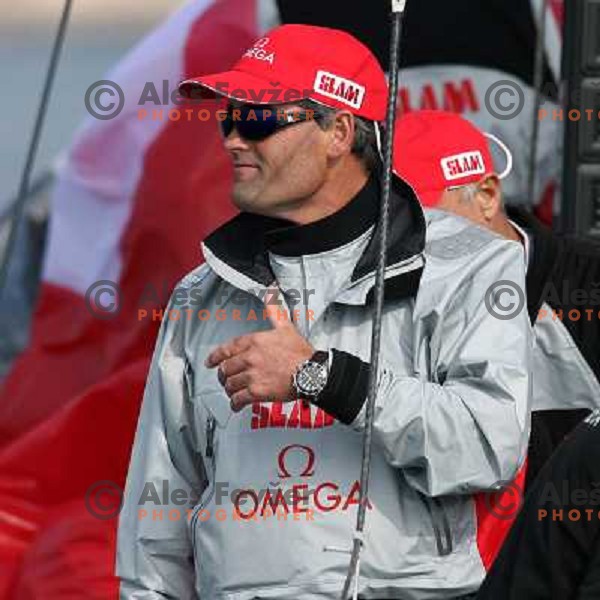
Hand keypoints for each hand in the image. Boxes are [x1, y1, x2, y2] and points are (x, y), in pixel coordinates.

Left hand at [204, 287, 313, 411]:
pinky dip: (235, 403)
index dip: (215, 357)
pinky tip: (237, 405)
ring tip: (233, 392)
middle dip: (224, 375)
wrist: (311, 373)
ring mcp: (252, 375)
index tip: (211, 362)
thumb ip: (274, 309)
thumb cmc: (300, 353)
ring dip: (230, 389)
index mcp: (254, 341)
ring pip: (230, 384)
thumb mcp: (286, 326)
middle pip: (226, 368)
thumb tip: (270, 290)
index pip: (227, 349)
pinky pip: (239, 399)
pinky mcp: (257, 392)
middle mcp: (250, 358)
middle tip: (225, 379)